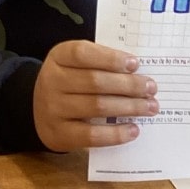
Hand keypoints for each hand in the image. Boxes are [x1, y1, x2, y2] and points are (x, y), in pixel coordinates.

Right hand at [33, 40, 157, 151]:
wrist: (38, 112)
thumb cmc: (69, 83)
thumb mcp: (75, 65)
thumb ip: (99, 63)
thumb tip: (137, 73)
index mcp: (58, 57)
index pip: (83, 53)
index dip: (110, 58)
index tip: (135, 64)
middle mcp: (51, 81)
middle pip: (95, 81)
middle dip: (128, 85)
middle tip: (151, 88)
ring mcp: (53, 108)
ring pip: (97, 106)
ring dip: (129, 107)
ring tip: (150, 107)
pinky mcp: (59, 134)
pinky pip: (91, 135)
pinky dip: (116, 133)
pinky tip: (133, 129)